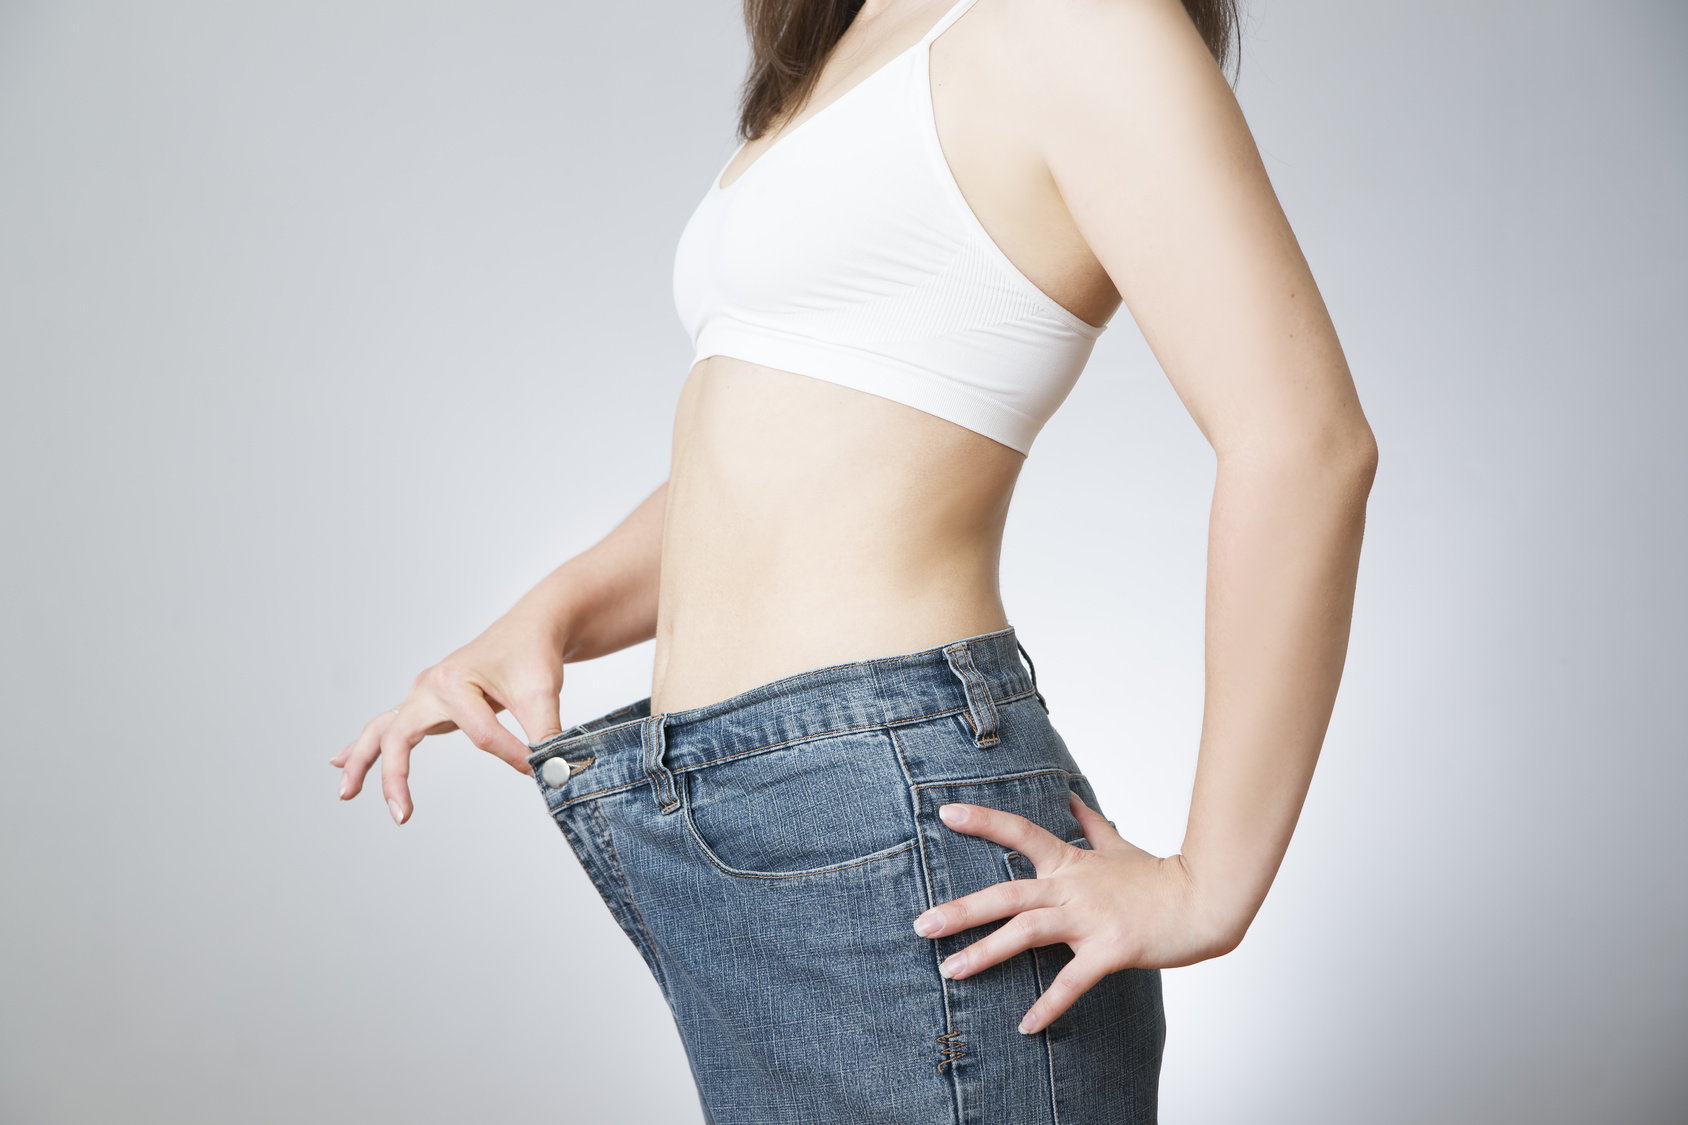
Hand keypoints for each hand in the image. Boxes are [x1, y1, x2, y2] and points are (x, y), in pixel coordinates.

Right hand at [330, 610, 565, 824]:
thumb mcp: (542, 692)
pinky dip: (369, 747)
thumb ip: (544, 736)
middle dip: (395, 776)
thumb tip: (552, 775)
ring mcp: (423, 696)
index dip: (512, 756)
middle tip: (401, 815)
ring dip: (362, 761)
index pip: (481, 735)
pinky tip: (341, 766)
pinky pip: (390, 728)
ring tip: (346, 794)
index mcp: (453, 680)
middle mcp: (429, 687)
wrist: (528, 630)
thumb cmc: (531, 655)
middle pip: (399, 735)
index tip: (540, 771)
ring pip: (383, 731)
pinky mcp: (427, 706)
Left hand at [911, 794, 1239, 1033]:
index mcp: (1071, 863)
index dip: (983, 821)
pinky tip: (1026, 1025)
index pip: (1020, 833)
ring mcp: (1090, 918)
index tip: (946, 814)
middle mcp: (1073, 888)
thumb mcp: (1120, 846)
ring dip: (985, 953)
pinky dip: (1049, 1004)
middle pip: (1007, 894)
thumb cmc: (1160, 877)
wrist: (1204, 900)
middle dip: (961, 910)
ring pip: (1026, 933)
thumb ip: (1089, 825)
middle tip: (921, 925)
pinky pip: (1073, 980)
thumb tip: (1069, 798)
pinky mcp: (1111, 949)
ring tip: (950, 971)